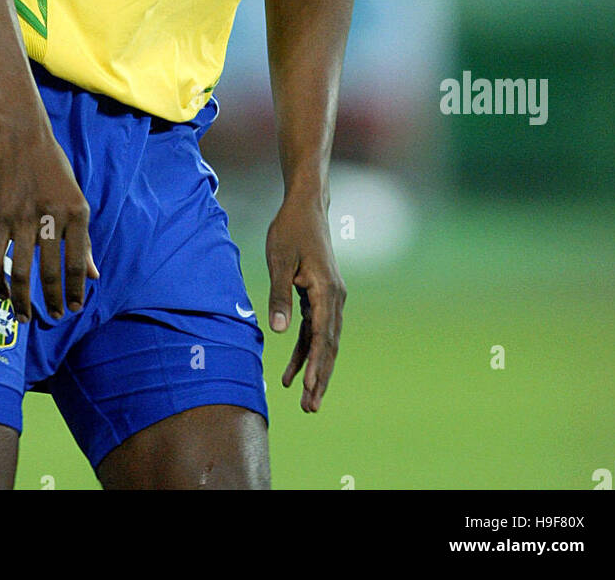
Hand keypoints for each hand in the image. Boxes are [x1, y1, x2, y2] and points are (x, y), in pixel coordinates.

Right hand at [0, 100, 98, 322]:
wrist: (22, 136)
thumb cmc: (53, 168)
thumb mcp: (76, 199)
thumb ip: (82, 240)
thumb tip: (93, 276)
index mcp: (78, 212)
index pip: (78, 263)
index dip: (76, 290)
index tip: (74, 308)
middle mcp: (53, 216)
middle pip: (52, 271)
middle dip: (52, 300)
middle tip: (53, 316)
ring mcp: (24, 217)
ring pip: (21, 271)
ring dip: (23, 300)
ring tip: (26, 317)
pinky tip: (2, 293)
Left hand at [266, 196, 345, 411]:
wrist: (306, 206)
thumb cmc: (290, 230)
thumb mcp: (279, 261)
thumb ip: (279, 295)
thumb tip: (279, 331)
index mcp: (326, 290)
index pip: (322, 335)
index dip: (316, 363)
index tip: (310, 387)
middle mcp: (335, 297)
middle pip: (329, 345)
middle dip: (321, 377)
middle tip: (311, 407)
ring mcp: (330, 297)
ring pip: (324, 341)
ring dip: (316, 369)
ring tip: (306, 400)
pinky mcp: (321, 296)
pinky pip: (316, 330)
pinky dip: (306, 350)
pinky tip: (294, 371)